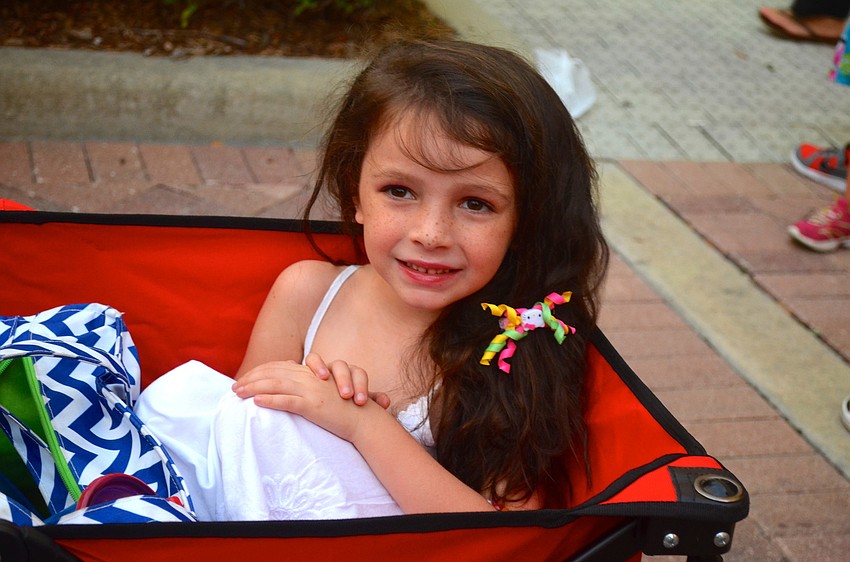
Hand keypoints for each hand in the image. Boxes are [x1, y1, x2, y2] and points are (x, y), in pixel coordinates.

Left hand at [232, 360, 384, 441]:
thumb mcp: (324, 393)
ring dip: (253, 388)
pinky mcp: (313, 405)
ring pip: (275, 385)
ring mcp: (311, 390)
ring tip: (238, 393)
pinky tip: (256, 402)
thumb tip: (287, 392)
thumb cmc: (343, 410)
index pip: (279, 367)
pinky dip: (270, 400)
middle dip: (251, 379)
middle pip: (273, 374)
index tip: (245, 379)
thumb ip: (308, 388)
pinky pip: (287, 401)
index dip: (260, 372)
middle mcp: (309, 378)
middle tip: (234, 387)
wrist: (363, 419)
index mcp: (311, 374)